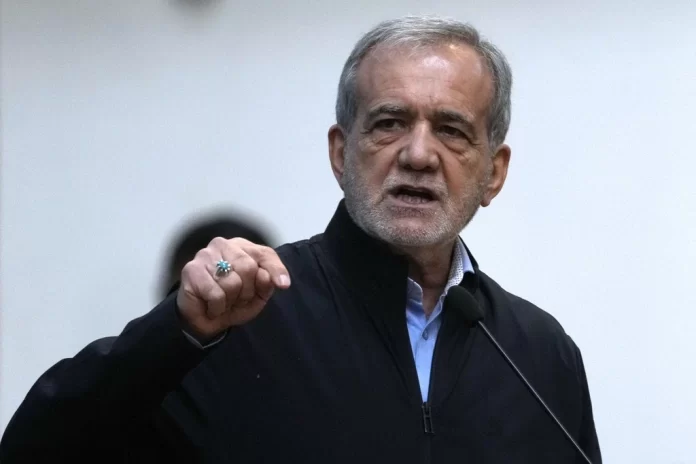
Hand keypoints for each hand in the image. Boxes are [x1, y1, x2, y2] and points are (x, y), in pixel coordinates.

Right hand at [176, 237, 290, 340]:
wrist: (206, 321)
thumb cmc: (233, 302)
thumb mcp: (258, 295)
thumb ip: (267, 283)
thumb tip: (274, 280)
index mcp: (242, 247)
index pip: (265, 253)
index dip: (276, 270)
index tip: (283, 285)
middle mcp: (223, 245)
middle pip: (249, 267)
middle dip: (247, 292)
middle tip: (237, 299)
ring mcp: (205, 255)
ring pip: (232, 282)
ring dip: (230, 301)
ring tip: (223, 302)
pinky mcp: (191, 270)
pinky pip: (216, 294)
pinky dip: (217, 307)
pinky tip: (211, 306)